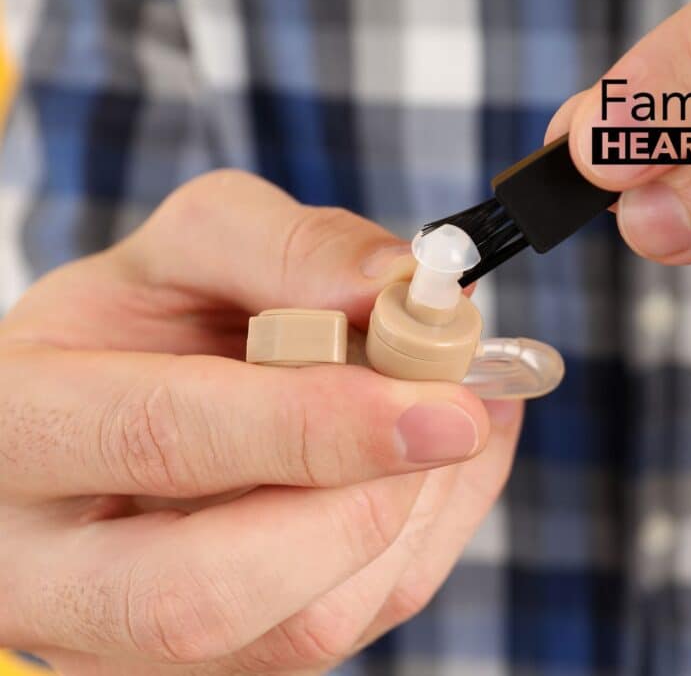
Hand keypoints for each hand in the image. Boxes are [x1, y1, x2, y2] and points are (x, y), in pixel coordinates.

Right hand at [0, 170, 522, 673]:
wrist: (111, 413)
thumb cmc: (143, 327)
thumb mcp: (189, 251)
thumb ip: (285, 247)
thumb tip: (395, 288)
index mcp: (19, 428)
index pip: (160, 439)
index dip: (312, 425)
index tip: (439, 403)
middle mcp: (48, 570)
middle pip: (205, 593)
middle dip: (362, 505)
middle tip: (456, 422)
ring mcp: (126, 646)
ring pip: (297, 633)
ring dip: (406, 520)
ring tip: (438, 423)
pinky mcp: (211, 670)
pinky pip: (345, 633)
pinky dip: (419, 543)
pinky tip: (428, 470)